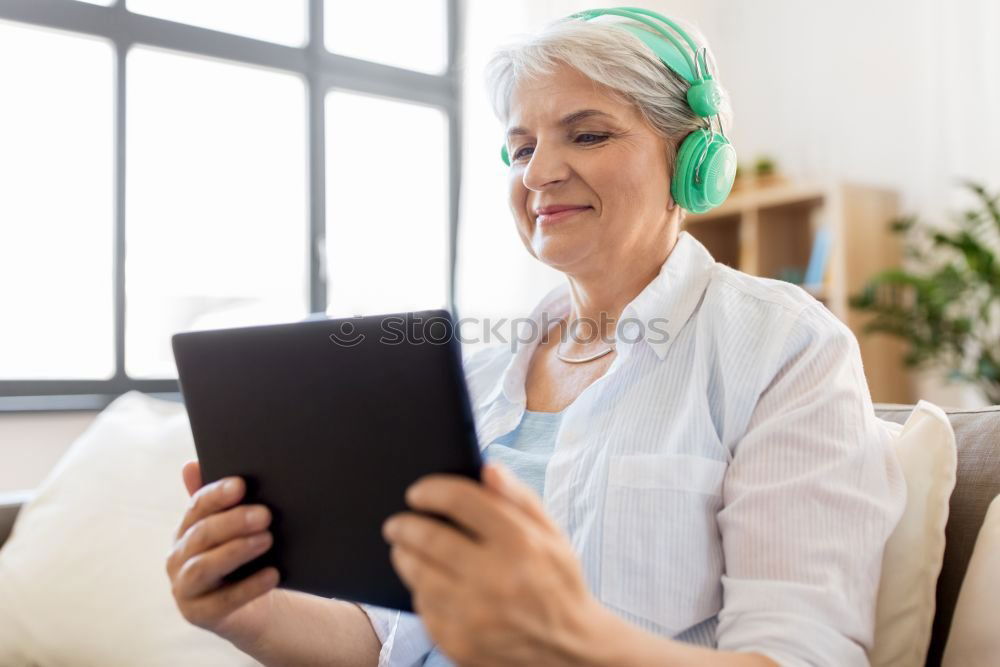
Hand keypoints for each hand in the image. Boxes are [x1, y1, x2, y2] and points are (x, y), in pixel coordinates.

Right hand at [166, 461, 282, 646]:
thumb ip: (221, 500)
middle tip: (265, 514)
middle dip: (233, 522)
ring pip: (204, 566)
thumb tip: (192, 463)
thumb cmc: (244, 560)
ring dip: (236, 550)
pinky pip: (222, 601)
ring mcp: (184, 588)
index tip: (242, 484)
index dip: (217, 494)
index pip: (197, 507)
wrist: (251, 608)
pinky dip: (248, 587)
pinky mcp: (197, 615)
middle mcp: (179, 557)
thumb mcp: (237, 529)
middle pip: (201, 534)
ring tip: (267, 539)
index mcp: (187, 529)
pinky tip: (272, 574)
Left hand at [383, 462, 609, 666]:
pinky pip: (424, 608)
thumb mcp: (552, 535)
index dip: (432, 490)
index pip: (461, 501)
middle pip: (429, 538)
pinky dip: (420, 591)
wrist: (569, 651)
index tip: (417, 492)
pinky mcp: (458, 643)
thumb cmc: (558, 582)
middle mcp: (495, 578)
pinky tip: (426, 583)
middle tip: (395, 523)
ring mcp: (474, 615)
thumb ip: (519, 498)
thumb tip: (488, 468)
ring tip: (403, 548)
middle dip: (405, 525)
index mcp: (521, 543)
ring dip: (404, 556)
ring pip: (418, 575)